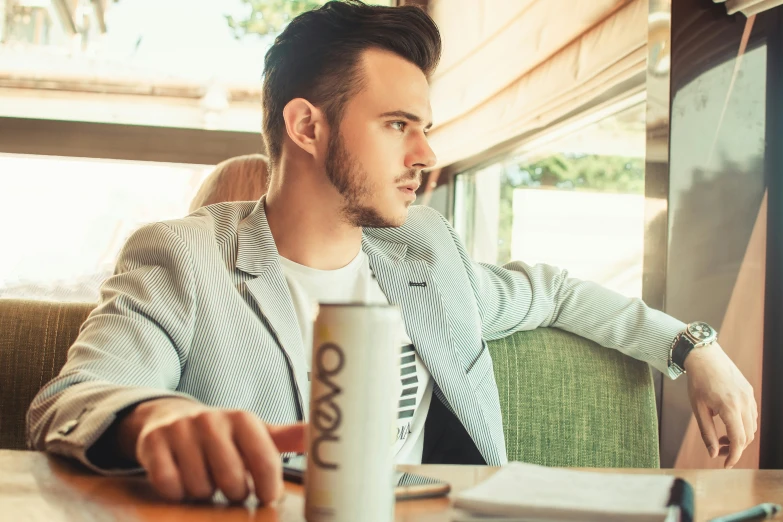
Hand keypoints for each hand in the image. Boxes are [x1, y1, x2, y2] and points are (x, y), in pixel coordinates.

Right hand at [117, 398, 304, 502]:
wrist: (171, 419)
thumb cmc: (225, 435)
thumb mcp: (258, 433)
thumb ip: (290, 437)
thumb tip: (322, 432)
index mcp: (244, 419)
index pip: (264, 462)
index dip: (268, 488)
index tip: (266, 496)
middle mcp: (212, 419)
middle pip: (232, 481)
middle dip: (234, 493)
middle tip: (230, 487)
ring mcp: (181, 430)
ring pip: (200, 487)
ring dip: (204, 493)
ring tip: (206, 479)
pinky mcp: (153, 442)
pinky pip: (169, 484)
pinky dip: (176, 492)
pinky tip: (181, 480)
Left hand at [684, 343, 756, 467]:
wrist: (704, 356)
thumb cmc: (697, 382)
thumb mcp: (698, 408)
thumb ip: (707, 432)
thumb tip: (713, 454)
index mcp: (729, 407)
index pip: (738, 440)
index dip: (734, 456)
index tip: (725, 465)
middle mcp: (744, 402)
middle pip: (747, 436)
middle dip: (735, 448)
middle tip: (719, 450)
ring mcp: (749, 396)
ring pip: (752, 426)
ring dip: (740, 437)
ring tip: (721, 436)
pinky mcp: (749, 392)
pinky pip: (752, 415)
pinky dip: (743, 425)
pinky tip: (728, 423)